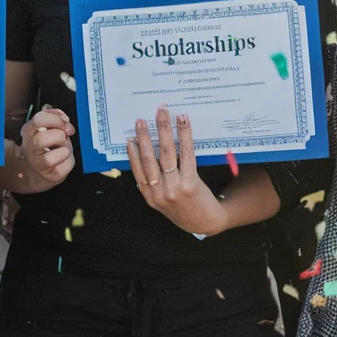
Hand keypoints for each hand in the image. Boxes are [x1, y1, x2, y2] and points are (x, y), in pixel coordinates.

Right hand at [16, 109, 74, 191]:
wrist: (41, 170)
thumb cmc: (47, 145)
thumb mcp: (47, 126)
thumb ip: (55, 116)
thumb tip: (64, 119)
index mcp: (28, 132)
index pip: (38, 120)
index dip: (56, 119)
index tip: (65, 122)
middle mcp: (29, 148)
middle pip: (43, 139)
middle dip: (60, 135)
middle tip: (65, 136)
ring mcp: (38, 164)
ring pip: (52, 156)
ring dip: (65, 148)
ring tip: (63, 148)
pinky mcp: (51, 175)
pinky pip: (66, 164)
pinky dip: (70, 160)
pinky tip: (64, 159)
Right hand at [127, 107, 228, 235]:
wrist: (206, 222)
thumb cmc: (184, 207)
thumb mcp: (163, 200)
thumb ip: (154, 182)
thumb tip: (146, 154)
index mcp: (150, 196)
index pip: (137, 171)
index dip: (133, 153)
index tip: (130, 137)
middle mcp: (159, 193)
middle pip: (149, 159)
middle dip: (144, 136)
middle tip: (141, 119)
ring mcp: (174, 188)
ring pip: (166, 153)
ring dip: (163, 129)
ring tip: (162, 113)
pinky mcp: (190, 183)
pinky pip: (186, 153)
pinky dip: (183, 134)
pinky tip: (182, 122)